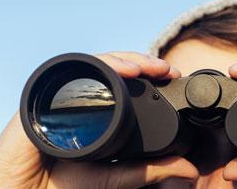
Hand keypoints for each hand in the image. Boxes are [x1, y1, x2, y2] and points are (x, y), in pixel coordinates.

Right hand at [0, 52, 198, 188]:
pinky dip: (102, 65)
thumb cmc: (59, 187)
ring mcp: (63, 93)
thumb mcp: (114, 177)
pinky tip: (123, 71)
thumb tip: (190, 169)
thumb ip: (149, 172)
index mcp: (98, 112)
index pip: (127, 86)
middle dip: (144, 64)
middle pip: (115, 69)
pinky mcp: (46, 93)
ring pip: (99, 63)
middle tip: (168, 69)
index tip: (173, 79)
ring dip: (127, 60)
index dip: (151, 79)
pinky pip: (76, 70)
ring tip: (152, 67)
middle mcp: (81, 98)